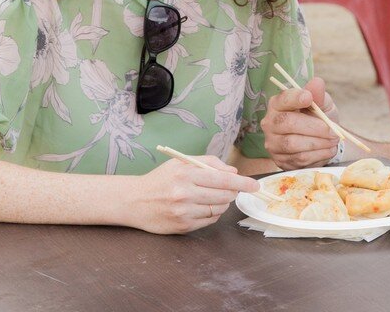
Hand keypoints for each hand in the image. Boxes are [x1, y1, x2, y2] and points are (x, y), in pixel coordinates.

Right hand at [129, 156, 259, 234]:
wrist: (134, 201)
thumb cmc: (160, 179)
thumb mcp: (181, 163)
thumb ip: (209, 163)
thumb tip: (233, 171)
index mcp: (186, 174)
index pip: (223, 179)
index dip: (242, 182)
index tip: (255, 185)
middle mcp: (185, 194)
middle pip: (224, 195)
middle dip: (232, 192)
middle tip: (230, 189)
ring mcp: (184, 212)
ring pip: (219, 209)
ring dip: (222, 203)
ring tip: (213, 197)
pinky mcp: (183, 226)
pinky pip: (209, 220)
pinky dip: (212, 214)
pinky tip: (203, 207)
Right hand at [261, 77, 340, 169]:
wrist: (319, 141)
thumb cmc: (318, 118)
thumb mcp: (322, 104)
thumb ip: (319, 95)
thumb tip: (317, 82)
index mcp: (278, 104)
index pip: (284, 99)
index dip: (295, 98)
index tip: (309, 98)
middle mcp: (270, 122)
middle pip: (287, 123)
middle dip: (314, 127)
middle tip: (333, 131)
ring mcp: (273, 143)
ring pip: (293, 143)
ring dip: (318, 143)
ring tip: (333, 140)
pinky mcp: (280, 160)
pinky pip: (299, 159)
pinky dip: (317, 155)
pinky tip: (327, 150)